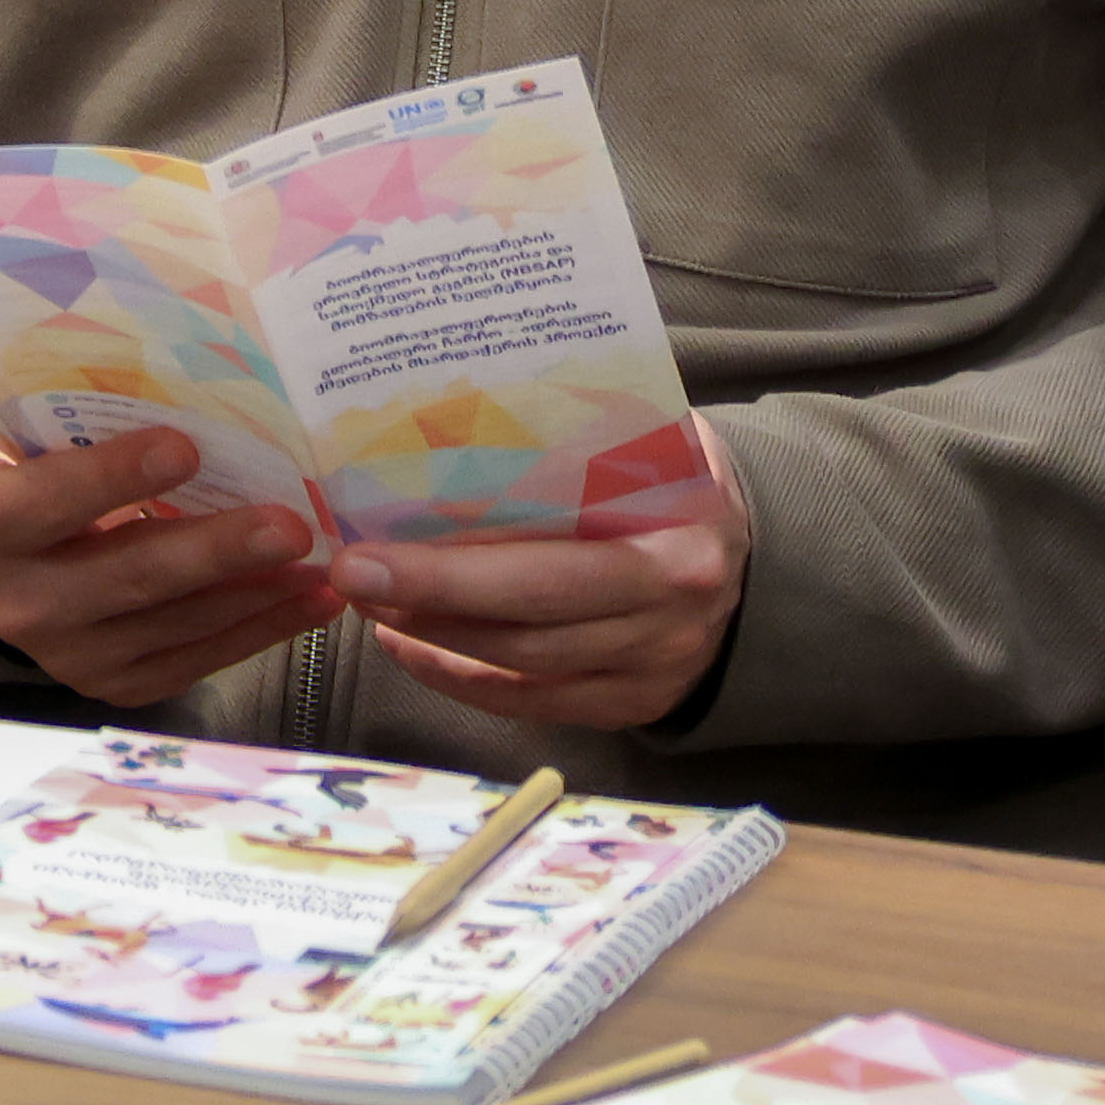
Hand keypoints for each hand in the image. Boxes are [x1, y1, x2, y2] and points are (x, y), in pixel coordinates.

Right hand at [0, 423, 338, 711]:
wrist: (8, 561)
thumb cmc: (34, 475)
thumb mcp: (33, 440)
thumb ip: (85, 426)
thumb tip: (195, 394)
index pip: (46, 500)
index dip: (113, 476)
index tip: (186, 447)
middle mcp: (15, 602)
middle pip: (127, 575)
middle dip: (217, 549)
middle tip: (290, 525)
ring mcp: (66, 655)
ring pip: (176, 623)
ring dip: (259, 593)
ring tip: (323, 561)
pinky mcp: (114, 686)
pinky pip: (198, 661)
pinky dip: (261, 629)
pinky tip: (308, 600)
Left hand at [333, 467, 758, 736]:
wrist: (755, 556)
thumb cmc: (676, 482)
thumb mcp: (654, 443)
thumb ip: (581, 431)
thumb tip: (455, 400)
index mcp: (676, 546)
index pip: (551, 569)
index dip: (452, 570)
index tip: (367, 550)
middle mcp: (670, 619)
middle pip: (529, 627)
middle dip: (427, 603)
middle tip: (349, 576)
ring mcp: (655, 670)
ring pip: (524, 666)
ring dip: (434, 637)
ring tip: (369, 602)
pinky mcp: (634, 703)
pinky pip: (534, 703)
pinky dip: (461, 678)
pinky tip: (407, 645)